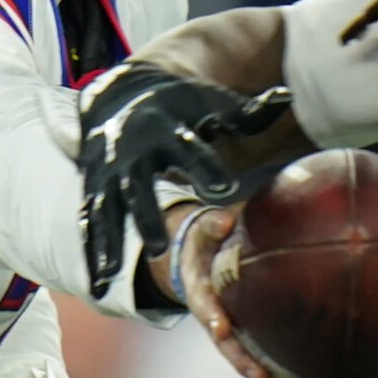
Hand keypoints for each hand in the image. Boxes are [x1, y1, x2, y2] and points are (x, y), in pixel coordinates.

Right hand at [79, 62, 289, 297]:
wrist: (120, 92)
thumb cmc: (179, 103)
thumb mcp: (209, 101)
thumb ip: (246, 112)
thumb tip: (286, 96)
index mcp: (166, 129)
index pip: (188, 149)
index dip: (205, 167)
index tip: (226, 188)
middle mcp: (132, 152)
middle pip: (138, 186)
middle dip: (146, 215)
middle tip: (161, 251)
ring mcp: (108, 172)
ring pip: (107, 209)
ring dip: (109, 242)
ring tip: (113, 275)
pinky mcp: (94, 186)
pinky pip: (91, 221)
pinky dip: (94, 251)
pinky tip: (96, 285)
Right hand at [169, 205, 292, 377]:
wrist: (196, 256)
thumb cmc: (205, 243)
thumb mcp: (203, 230)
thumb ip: (212, 225)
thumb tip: (225, 220)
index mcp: (200, 290)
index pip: (204, 305)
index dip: (211, 317)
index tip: (220, 328)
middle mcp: (212, 315)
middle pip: (224, 343)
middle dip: (241, 360)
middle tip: (260, 376)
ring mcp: (226, 326)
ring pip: (240, 354)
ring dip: (259, 371)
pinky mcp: (241, 330)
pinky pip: (255, 351)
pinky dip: (272, 367)